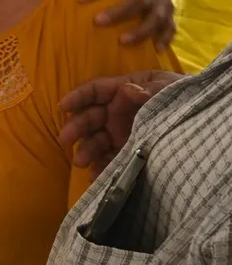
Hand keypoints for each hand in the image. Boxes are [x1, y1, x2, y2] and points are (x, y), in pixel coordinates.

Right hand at [59, 70, 182, 178]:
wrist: (202, 123)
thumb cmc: (182, 96)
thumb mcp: (169, 86)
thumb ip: (151, 88)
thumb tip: (129, 90)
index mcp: (123, 90)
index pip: (95, 91)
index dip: (78, 97)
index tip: (63, 106)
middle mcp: (116, 112)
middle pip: (90, 117)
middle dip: (76, 127)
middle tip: (65, 139)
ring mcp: (120, 133)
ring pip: (96, 140)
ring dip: (86, 150)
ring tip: (80, 162)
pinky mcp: (127, 152)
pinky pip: (110, 160)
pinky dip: (102, 168)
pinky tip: (95, 177)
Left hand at [76, 0, 175, 50]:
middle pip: (138, 0)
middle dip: (119, 12)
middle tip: (97, 21)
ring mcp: (162, 1)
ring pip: (157, 17)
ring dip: (142, 30)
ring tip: (122, 42)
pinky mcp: (169, 14)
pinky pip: (170, 27)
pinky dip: (165, 38)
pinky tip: (156, 50)